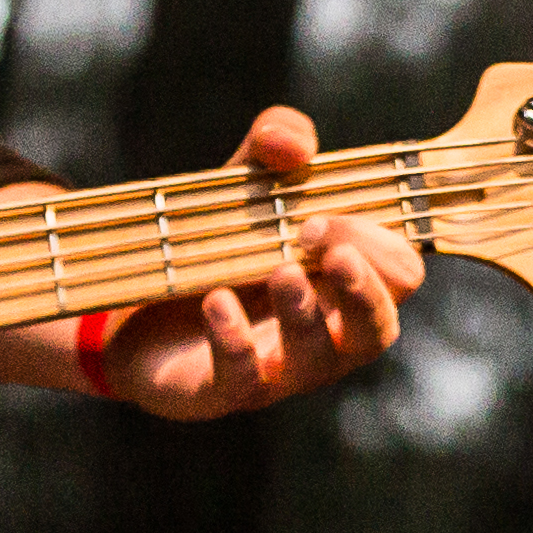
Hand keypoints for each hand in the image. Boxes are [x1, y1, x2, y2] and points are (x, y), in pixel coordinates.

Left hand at [66, 106, 419, 417]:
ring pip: (319, 360)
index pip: (399, 275)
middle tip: (319, 242)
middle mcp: (325, 335)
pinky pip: (242, 379)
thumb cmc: (215, 245)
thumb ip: (275, 141)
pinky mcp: (221, 391)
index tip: (321, 217)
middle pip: (378, 329)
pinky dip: (234, 339)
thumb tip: (294, 144)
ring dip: (304, 313)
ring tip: (280, 271)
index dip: (376, 246)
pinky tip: (216, 301)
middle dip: (362, 288)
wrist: (132, 307)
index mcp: (345, 286)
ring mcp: (277, 370)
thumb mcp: (244, 181)